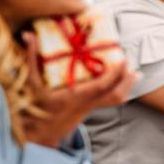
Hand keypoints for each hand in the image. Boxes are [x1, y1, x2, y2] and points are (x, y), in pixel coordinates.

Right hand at [21, 32, 136, 148]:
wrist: (39, 129)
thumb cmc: (35, 101)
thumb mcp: (31, 79)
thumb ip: (31, 57)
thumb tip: (28, 34)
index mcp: (74, 95)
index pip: (101, 86)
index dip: (115, 73)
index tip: (122, 59)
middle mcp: (85, 102)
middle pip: (115, 95)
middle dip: (126, 80)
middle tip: (131, 64)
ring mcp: (90, 107)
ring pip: (116, 100)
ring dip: (127, 86)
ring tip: (135, 73)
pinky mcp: (92, 107)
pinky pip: (113, 101)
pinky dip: (122, 90)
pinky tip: (127, 79)